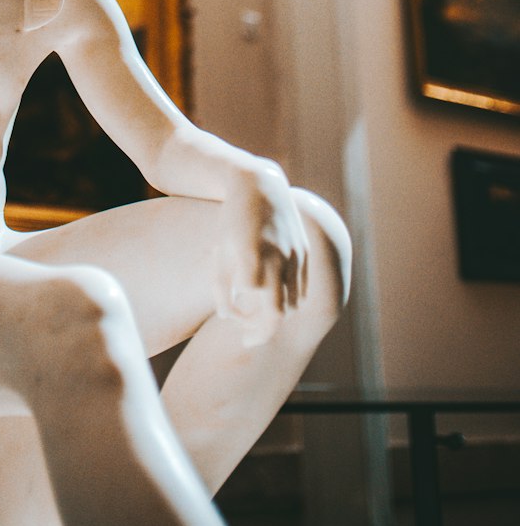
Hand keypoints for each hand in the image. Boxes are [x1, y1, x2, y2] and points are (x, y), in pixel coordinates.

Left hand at [214, 164, 308, 346]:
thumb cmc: (232, 221)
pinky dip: (290, 300)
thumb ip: (221, 288)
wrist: (259, 186)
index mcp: (253, 257)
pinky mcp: (305, 252)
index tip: (235, 324)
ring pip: (295, 304)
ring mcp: (295, 255)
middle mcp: (278, 257)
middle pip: (279, 313)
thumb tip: (227, 317)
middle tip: (249, 340)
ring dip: (278, 316)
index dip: (243, 320)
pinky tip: (273, 300)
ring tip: (258, 318)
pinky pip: (303, 288)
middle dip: (264, 331)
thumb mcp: (220, 251)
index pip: (253, 306)